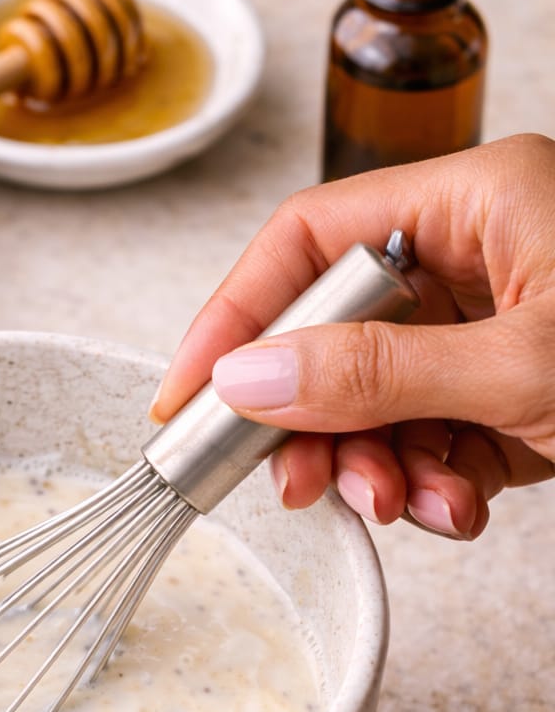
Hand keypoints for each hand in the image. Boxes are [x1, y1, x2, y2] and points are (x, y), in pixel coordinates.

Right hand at [151, 134, 554, 537]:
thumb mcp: (522, 367)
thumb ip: (382, 373)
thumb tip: (251, 378)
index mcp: (477, 203)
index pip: (311, 239)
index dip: (238, 316)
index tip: (190, 393)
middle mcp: (480, 259)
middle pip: (338, 334)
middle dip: (319, 423)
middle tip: (301, 481)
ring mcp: (498, 332)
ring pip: (384, 403)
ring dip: (381, 468)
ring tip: (402, 505)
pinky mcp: (517, 399)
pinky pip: (439, 443)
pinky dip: (438, 487)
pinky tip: (460, 507)